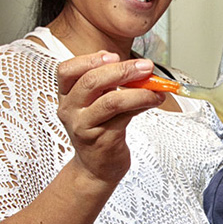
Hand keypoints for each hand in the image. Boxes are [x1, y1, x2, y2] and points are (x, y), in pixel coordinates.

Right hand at [57, 51, 165, 185]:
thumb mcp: (98, 103)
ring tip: (156, 87)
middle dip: (122, 70)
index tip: (113, 56)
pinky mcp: (102, 140)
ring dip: (138, 90)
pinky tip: (154, 100)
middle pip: (91, 82)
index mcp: (66, 96)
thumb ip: (109, 84)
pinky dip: (143, 104)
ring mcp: (84, 127)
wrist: (97, 167)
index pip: (66, 70)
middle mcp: (70, 110)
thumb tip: (138, 67)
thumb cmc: (100, 130)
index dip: (89, 59)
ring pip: (111, 101)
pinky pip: (124, 117)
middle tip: (145, 66)